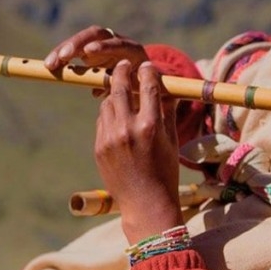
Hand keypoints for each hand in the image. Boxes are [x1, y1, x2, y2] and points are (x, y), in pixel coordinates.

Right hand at [44, 25, 149, 96]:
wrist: (139, 79)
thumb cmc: (141, 86)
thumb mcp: (138, 89)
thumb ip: (127, 89)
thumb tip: (107, 94)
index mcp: (132, 51)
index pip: (118, 44)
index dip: (104, 47)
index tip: (89, 52)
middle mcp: (116, 41)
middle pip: (95, 34)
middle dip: (78, 43)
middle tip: (63, 56)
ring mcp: (102, 43)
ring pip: (82, 40)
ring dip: (65, 49)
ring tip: (51, 64)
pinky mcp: (88, 48)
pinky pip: (73, 50)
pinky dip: (62, 56)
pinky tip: (51, 65)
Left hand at [94, 60, 183, 242]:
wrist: (145, 204)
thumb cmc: (165, 172)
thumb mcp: (171, 141)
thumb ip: (167, 112)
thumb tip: (167, 89)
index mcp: (151, 126)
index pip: (147, 86)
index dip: (147, 73)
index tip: (147, 67)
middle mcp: (128, 129)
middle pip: (119, 87)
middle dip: (121, 72)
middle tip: (124, 64)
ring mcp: (110, 138)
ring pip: (107, 103)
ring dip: (114, 94)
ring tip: (121, 91)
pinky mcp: (99, 147)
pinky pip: (102, 121)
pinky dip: (109, 114)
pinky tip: (117, 116)